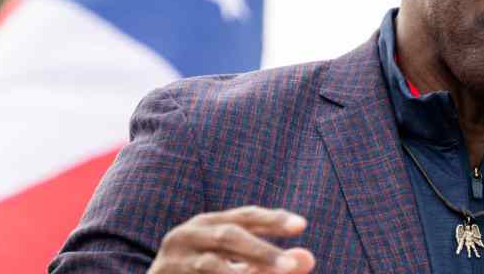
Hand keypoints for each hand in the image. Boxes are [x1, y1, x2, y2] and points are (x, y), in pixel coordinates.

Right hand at [147, 206, 314, 272]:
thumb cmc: (200, 271)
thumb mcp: (235, 263)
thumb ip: (268, 261)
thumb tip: (309, 259)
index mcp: (208, 222)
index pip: (245, 216)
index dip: (272, 219)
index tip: (301, 225)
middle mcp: (189, 234)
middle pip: (229, 236)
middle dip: (261, 251)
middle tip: (290, 267)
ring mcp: (174, 258)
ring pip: (212, 265)